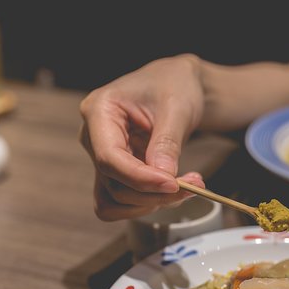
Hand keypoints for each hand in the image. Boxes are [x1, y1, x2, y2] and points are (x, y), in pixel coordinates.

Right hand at [79, 55, 205, 220]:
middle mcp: (93, 137)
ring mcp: (102, 157)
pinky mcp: (115, 172)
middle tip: (195, 185)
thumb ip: (168, 142)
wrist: (177, 85)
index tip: (174, 184)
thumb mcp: (177, 107)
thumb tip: (164, 178)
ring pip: (114, 201)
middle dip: (155, 193)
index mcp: (99, 111)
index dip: (140, 178)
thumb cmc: (174, 85)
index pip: (109, 158)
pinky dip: (148, 203)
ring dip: (152, 203)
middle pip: (114, 184)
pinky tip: (173, 191)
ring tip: (188, 187)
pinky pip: (122, 202)